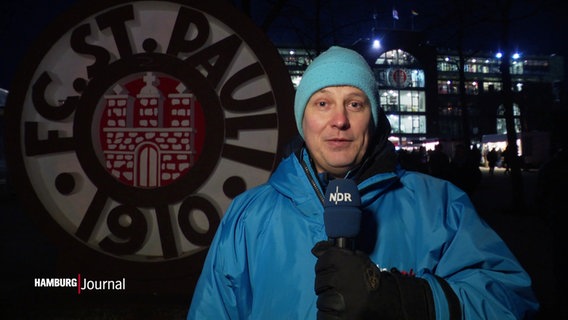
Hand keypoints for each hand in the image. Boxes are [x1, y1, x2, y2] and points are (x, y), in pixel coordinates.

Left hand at [312, 240, 435, 319]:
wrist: (387, 301)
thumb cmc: (370, 279)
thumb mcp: (356, 259)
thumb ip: (336, 255)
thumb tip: (315, 249)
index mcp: (342, 260)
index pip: (321, 263)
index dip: (327, 268)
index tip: (336, 273)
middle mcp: (338, 278)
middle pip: (320, 282)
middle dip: (328, 285)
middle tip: (342, 288)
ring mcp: (337, 299)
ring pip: (321, 299)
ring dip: (330, 301)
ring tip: (344, 300)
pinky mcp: (338, 316)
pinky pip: (322, 315)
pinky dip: (329, 314)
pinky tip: (340, 310)